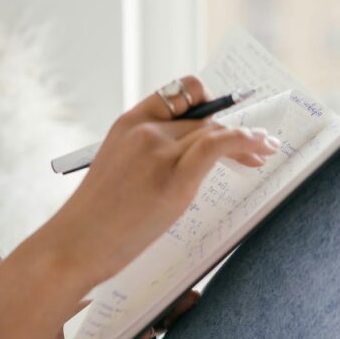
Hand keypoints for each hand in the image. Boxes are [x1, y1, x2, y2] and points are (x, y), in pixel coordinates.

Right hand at [42, 75, 278, 285]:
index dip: (207, 102)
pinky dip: (245, 140)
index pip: (177, 94)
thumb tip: (184, 160)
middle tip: (258, 144)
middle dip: (235, 128)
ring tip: (265, 149)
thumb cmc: (93, 220)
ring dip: (248, 137)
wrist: (74, 244)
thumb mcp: (117, 171)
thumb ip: (146, 156)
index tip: (223, 118)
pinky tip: (258, 148)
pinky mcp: (174, 180)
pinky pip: (219, 145)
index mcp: (126, 124)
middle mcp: (144, 130)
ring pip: (215, 130)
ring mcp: (158, 153)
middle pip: (203, 118)